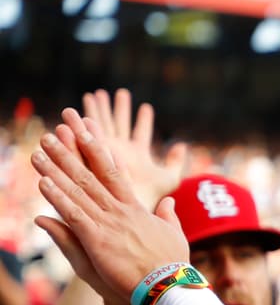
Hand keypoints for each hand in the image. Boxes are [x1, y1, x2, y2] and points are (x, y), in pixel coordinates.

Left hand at [31, 109, 189, 303]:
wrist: (169, 287)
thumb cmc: (174, 265)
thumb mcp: (174, 236)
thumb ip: (168, 216)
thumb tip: (168, 201)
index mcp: (137, 210)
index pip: (115, 174)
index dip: (99, 152)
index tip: (86, 133)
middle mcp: (121, 212)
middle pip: (91, 176)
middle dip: (70, 153)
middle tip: (53, 133)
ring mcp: (109, 224)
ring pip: (78, 191)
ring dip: (56, 170)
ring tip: (39, 151)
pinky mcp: (98, 240)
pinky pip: (73, 214)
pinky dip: (58, 198)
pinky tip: (43, 182)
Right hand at [82, 89, 186, 208]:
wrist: (128, 210)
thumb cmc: (150, 197)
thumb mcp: (168, 179)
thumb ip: (174, 161)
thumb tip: (182, 145)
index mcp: (138, 154)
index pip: (141, 133)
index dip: (143, 121)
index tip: (146, 107)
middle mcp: (121, 151)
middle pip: (118, 126)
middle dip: (115, 110)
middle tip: (112, 93)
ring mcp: (106, 153)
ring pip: (99, 129)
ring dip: (94, 112)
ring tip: (93, 95)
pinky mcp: (91, 157)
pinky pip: (83, 140)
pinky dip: (78, 128)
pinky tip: (72, 116)